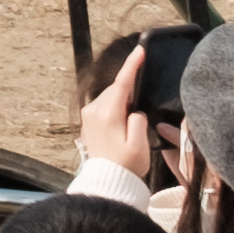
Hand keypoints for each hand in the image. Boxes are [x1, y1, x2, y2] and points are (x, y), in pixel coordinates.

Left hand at [77, 39, 170, 186]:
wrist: (107, 181)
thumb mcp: (139, 145)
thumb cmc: (125, 166)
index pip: (122, 83)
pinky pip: (105, 105)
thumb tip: (134, 111)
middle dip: (130, 85)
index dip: (132, 65)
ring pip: (110, 97)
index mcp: (108, 114)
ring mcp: (89, 115)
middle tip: (144, 86)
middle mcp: (94, 110)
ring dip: (123, 98)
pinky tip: (125, 116)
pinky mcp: (89, 121)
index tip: (140, 50)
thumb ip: (138, 121)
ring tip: (135, 112)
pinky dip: (116, 105)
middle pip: (116, 89)